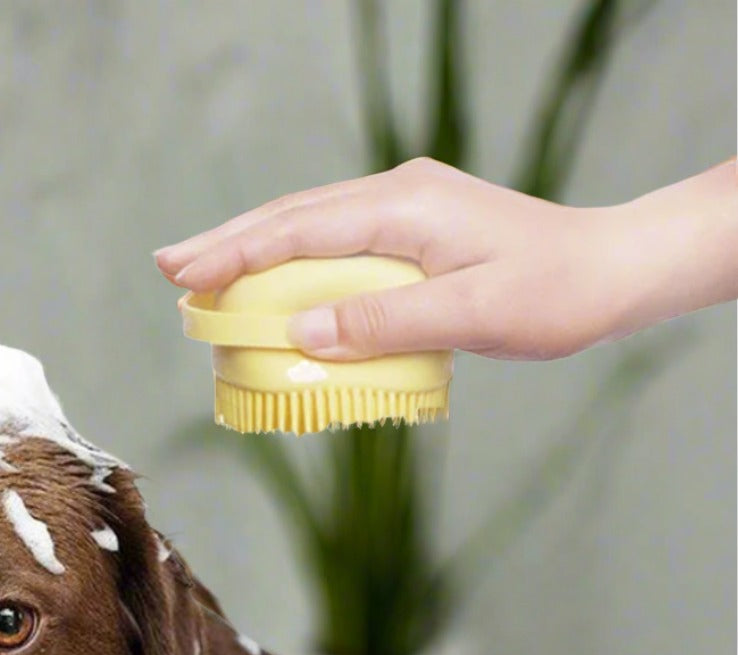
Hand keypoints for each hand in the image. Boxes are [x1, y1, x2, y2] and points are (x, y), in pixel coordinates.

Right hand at [154, 157, 737, 361]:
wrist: (611, 270)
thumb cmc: (553, 293)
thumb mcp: (472, 314)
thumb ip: (384, 323)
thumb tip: (302, 332)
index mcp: (405, 207)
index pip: (300, 228)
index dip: (237, 253)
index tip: (184, 273)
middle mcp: (397, 197)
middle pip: (292, 217)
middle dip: (227, 243)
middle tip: (168, 267)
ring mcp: (404, 210)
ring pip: (309, 226)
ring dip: (253, 250)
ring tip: (201, 272)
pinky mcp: (412, 233)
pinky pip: (335, 245)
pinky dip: (293, 263)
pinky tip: (273, 282)